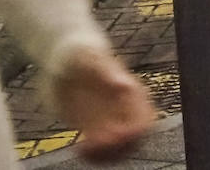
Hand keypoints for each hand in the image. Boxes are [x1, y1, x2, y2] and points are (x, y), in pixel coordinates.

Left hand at [54, 47, 155, 161]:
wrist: (64, 59)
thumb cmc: (81, 53)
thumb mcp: (90, 58)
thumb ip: (107, 71)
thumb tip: (124, 84)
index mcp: (132, 92)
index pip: (146, 120)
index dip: (134, 133)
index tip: (114, 135)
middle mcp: (124, 109)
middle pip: (134, 141)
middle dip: (118, 149)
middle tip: (94, 144)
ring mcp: (109, 120)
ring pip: (118, 150)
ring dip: (104, 156)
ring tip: (84, 149)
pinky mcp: (93, 128)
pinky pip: (99, 150)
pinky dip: (92, 156)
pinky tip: (78, 148)